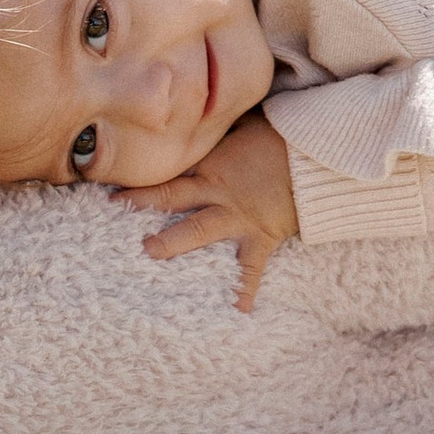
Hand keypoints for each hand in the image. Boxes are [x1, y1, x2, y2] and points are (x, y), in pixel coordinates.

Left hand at [119, 111, 297, 311]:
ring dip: (173, 241)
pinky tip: (236, 312)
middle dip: (144, 203)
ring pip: (199, 229)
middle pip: (173, 196)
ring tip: (149, 252)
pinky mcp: (261, 237)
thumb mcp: (245, 128)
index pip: (171, 170)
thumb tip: (196, 121)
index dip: (143, 176)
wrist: (319, 158)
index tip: (114, 183)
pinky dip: (244, 290)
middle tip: (114, 210)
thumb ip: (218, 134)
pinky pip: (250, 269)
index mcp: (213, 163)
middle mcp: (218, 191)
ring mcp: (238, 216)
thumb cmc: (282, 139)